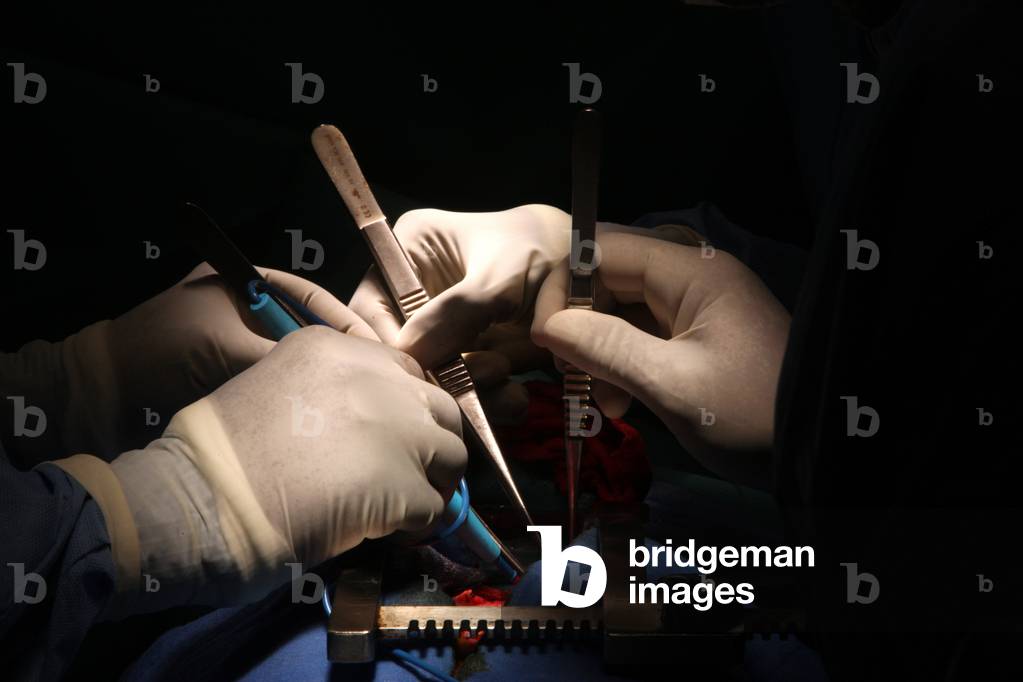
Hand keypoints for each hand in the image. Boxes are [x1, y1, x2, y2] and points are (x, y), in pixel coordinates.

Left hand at [15, 262, 374, 459]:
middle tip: (383, 380)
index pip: (313, 299)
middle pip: (313, 329)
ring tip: (365, 399)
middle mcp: (251, 309)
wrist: (103, 389)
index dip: (349, 324)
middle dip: (345, 354)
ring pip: (301, 360)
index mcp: (247, 282)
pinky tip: (329, 414)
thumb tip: (336, 377)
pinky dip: (304, 396)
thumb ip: (280, 356)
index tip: (382, 352)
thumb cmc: (160, 350)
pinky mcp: (237, 376)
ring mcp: (244, 343)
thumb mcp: (224, 346)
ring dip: (328, 378)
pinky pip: (281, 383)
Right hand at [62, 325, 466, 612]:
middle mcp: (372, 378)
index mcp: (333, 348)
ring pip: (451, 454)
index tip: (391, 439)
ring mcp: (394, 430)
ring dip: (432, 483)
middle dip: (430, 443)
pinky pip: (435, 507)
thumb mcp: (273, 388)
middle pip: (438, 407)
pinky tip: (386, 533)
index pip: (404, 372)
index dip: (404, 411)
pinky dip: (417, 525)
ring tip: (399, 507)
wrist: (193, 504)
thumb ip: (329, 394)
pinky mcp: (402, 484)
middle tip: (407, 475)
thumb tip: (372, 428)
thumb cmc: (217, 455)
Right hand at [348, 205, 698, 423]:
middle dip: (441, 371)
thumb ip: (457, 310)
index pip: (373, 303)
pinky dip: (492, 398)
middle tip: (484, 376)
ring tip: (508, 383)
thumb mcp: (503, 275)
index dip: (386, 344)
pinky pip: (470, 383)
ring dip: (471, 389)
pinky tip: (518, 399)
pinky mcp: (479, 349)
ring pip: (438, 371)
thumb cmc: (552, 248)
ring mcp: (450, 321)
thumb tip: (407, 354)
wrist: (603, 269)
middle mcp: (423, 285)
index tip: (412, 377)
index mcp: (413, 247)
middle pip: (407, 344)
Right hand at [531, 232, 789, 485]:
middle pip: (609, 278)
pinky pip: (642, 337)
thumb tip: (547, 326)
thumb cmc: (750, 416)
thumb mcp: (672, 385)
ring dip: (597, 351)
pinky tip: (620, 404)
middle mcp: (692, 278)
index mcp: (693, 272)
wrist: (819, 455)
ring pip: (621, 311)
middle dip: (579, 324)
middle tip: (568, 373)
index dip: (564, 287)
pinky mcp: (698, 339)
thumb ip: (606, 348)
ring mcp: (697, 309)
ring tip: (601, 401)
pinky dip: (620, 366)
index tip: (543, 338)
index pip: (603, 249)